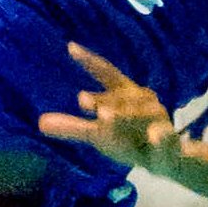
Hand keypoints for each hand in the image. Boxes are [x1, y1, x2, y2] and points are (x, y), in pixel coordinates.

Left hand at [38, 44, 185, 175]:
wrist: (168, 159)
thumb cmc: (130, 139)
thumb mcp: (100, 134)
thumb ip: (73, 128)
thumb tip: (39, 123)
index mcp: (123, 93)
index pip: (106, 73)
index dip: (89, 61)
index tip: (70, 47)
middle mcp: (141, 101)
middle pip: (119, 97)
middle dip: (102, 99)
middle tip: (82, 99)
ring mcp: (156, 120)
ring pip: (138, 115)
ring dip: (123, 115)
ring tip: (103, 117)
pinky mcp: (168, 142)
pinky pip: (165, 137)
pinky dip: (162, 137)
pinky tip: (155, 137)